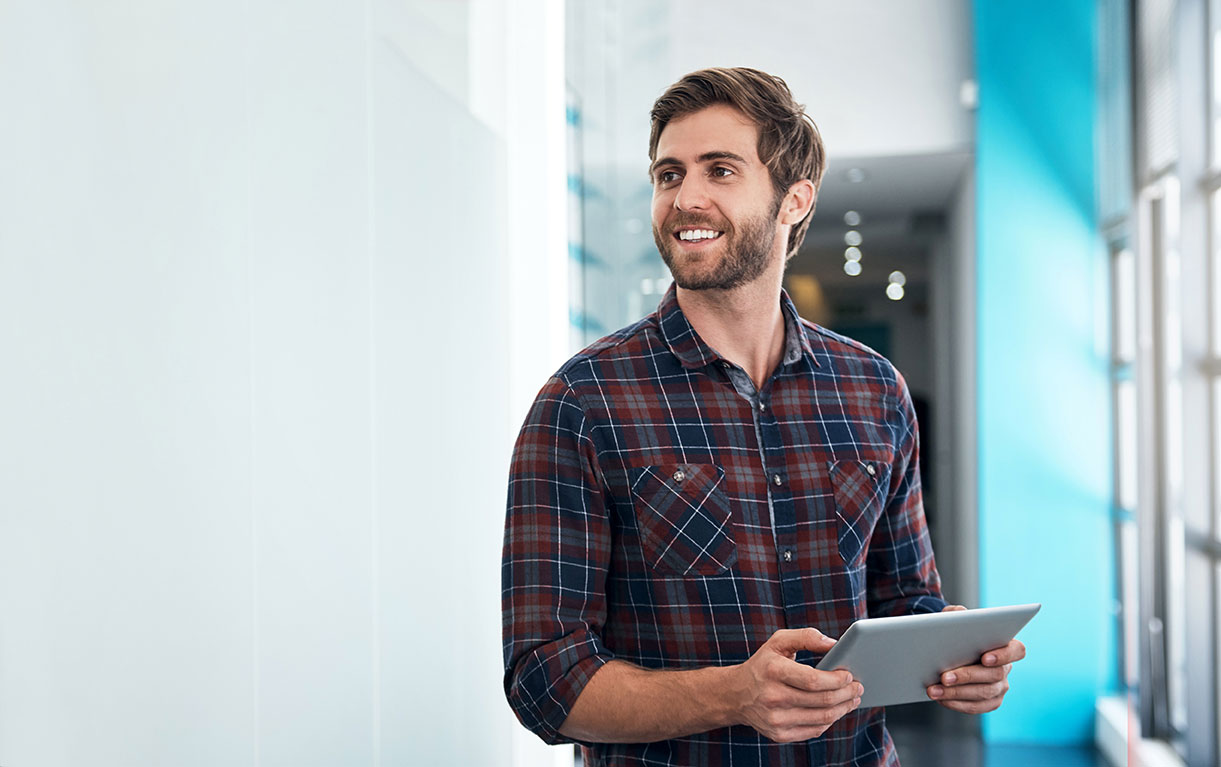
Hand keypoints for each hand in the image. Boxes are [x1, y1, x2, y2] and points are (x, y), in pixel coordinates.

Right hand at [729, 628, 862, 742]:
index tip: (849, 675)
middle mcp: (773, 697)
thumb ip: (806, 637)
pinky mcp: (779, 735)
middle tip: (858, 687)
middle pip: (822, 701)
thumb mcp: (778, 641)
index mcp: (773, 671)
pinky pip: (814, 730)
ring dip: (843, 708)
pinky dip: (829, 720)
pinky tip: (835, 710)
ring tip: (852, 699)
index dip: (837, 680)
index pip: (814, 680)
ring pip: (822, 718)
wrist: (736, 694)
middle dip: (846, 694)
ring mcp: (775, 719)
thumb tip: (834, 644)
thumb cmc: (763, 664)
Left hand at [927, 604, 1025, 712]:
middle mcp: (1006, 668)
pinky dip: (957, 703)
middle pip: (994, 675)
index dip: (1004, 655)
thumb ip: (957, 614)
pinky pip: (976, 707)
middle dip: (967, 676)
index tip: (984, 657)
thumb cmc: (957, 633)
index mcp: (1005, 645)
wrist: (951, 652)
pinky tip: (941, 699)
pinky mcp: (990, 702)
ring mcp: (1000, 687)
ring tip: (934, 690)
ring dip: (956, 693)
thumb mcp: (955, 619)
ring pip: (983, 694)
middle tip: (944, 677)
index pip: (1017, 651)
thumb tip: (956, 615)